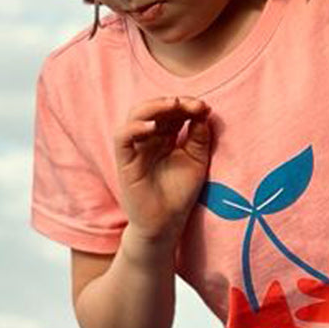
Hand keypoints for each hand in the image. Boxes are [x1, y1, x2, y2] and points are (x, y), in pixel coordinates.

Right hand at [114, 95, 211, 244]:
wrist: (165, 224)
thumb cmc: (179, 195)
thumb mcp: (197, 162)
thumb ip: (199, 137)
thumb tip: (203, 110)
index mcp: (167, 137)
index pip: (173, 111)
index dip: (188, 105)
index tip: (205, 107)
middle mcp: (150, 138)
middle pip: (156, 108)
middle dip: (174, 102)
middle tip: (193, 104)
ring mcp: (136, 148)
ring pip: (136, 115)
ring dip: (154, 106)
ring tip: (173, 105)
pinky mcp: (124, 161)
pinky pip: (123, 137)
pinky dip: (135, 127)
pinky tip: (152, 126)